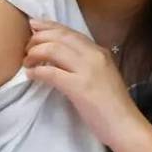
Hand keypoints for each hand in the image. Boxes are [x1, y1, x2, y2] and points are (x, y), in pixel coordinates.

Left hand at [23, 19, 145, 150]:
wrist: (125, 126)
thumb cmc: (112, 106)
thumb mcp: (101, 75)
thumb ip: (85, 63)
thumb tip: (61, 56)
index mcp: (100, 52)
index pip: (70, 32)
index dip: (49, 26)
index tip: (33, 25)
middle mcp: (94, 56)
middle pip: (60, 36)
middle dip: (38, 38)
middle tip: (26, 45)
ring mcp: (87, 70)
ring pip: (53, 49)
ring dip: (35, 53)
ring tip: (27, 61)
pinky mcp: (79, 87)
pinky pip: (51, 72)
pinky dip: (37, 71)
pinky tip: (31, 75)